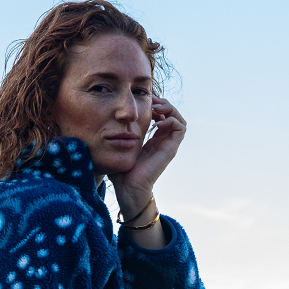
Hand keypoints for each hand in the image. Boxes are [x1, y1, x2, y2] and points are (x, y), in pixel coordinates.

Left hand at [110, 97, 185, 219]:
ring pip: (178, 119)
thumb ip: (117, 134)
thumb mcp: (118, 146)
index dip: (154, 104)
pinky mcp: (170, 149)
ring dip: (169, 109)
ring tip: (156, 109)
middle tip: (151, 101)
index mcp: (152, 139)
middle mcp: (162, 140)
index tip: (143, 101)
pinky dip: (171, 120)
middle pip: (171, 114)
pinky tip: (157, 123)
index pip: (160, 115)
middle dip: (162, 103)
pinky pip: (180, 128)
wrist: (128, 188)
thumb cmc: (121, 171)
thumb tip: (108, 121)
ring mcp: (167, 145)